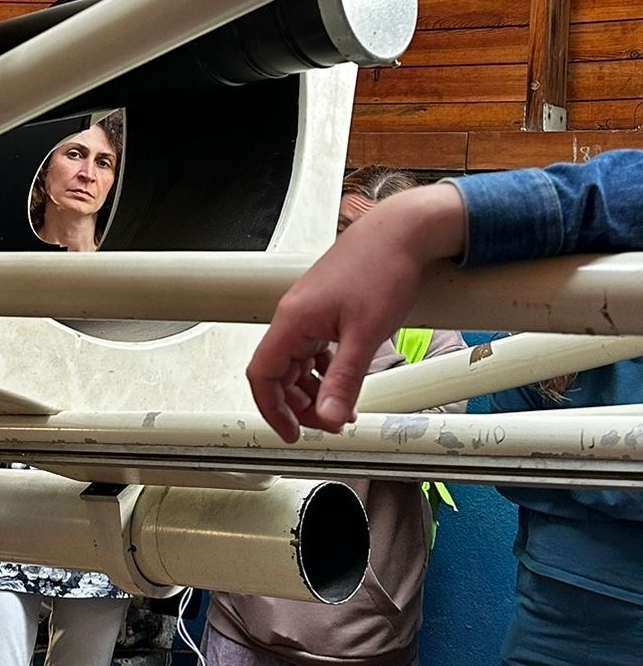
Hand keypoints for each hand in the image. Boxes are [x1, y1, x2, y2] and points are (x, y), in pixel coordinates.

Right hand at [247, 184, 465, 441]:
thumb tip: (330, 416)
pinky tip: (344, 377)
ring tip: (340, 407)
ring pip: (297, 362)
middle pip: (278, 373)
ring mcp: (309, 312)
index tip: (294, 433)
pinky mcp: (326, 309)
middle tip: (327, 423)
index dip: (273, 410)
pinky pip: (313, 349)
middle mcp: (295, 316)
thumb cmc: (381, 266)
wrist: (402, 233)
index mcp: (293, 321)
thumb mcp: (365, 333)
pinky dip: (324, 370)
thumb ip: (345, 379)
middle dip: (299, 405)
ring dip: (313, 389)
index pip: (263, 376)